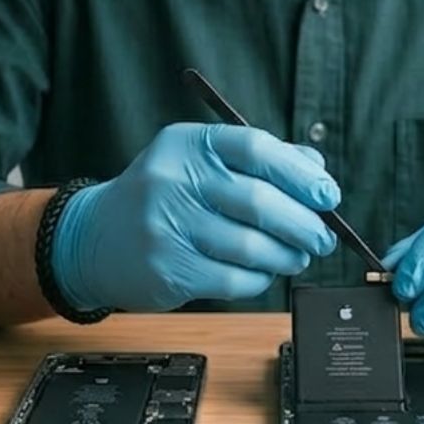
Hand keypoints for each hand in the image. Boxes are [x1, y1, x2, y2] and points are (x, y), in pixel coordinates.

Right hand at [51, 123, 339, 312]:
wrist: (95, 237)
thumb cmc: (161, 195)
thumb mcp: (200, 162)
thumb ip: (258, 161)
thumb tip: (316, 171)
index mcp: (188, 144)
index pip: (255, 148)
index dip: (300, 173)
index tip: (328, 194)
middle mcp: (173, 180)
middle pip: (258, 201)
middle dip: (304, 223)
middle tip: (323, 235)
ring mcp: (167, 226)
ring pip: (249, 246)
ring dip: (286, 255)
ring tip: (298, 255)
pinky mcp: (168, 269)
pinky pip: (233, 279)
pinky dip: (259, 279)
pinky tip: (264, 272)